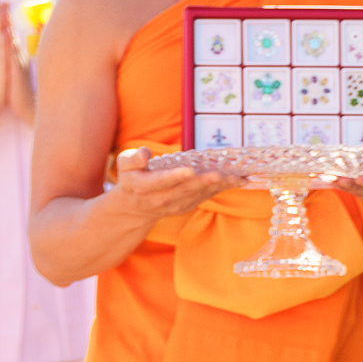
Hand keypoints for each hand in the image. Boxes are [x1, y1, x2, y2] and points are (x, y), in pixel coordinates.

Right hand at [106, 145, 234, 224]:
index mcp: (144, 187)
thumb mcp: (123, 166)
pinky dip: (223, 188)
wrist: (135, 208)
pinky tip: (238, 180)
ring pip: (200, 194)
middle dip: (203, 182)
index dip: (175, 176)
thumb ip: (132, 158)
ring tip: (238, 177)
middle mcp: (161, 199)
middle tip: (219, 173)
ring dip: (220, 186)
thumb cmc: (131, 179)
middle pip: (185, 189)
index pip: (161, 181)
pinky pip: (207, 196)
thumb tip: (145, 153)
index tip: (189, 170)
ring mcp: (176, 205)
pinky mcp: (188, 205)